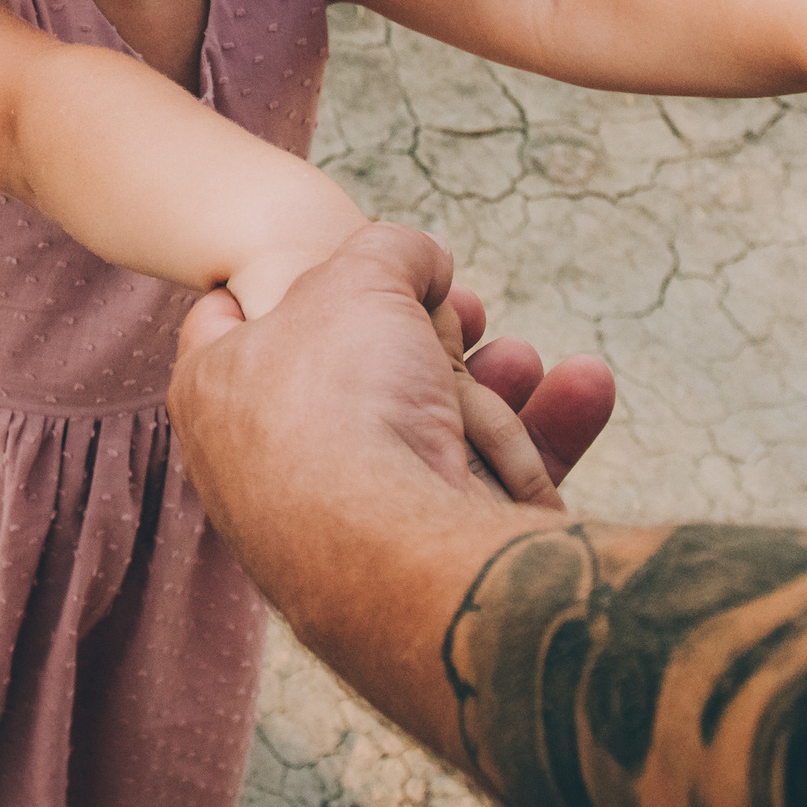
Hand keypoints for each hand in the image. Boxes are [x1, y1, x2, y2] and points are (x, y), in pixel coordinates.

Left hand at [172, 224, 614, 529]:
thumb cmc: (347, 400)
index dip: (297, 275)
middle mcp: (270, 463)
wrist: (395, 551)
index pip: (230, 317)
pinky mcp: (424, 557)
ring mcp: (348, 518)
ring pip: (436, 427)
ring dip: (498, 384)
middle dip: (434, 335)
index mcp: (218, 391)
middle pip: (362, 371)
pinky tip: (587, 387)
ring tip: (523, 358)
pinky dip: (540, 437)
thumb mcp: (361, 274)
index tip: (349, 262)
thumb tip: (423, 262)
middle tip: (464, 313)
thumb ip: (393, 249)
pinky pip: (488, 483)